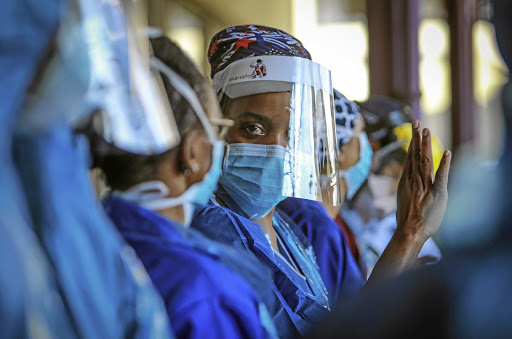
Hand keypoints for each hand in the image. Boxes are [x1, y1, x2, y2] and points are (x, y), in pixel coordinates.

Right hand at [396, 120, 451, 242]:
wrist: (409, 232)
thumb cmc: (407, 222)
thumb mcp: (404, 202)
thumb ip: (409, 191)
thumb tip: (409, 187)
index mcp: (406, 182)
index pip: (409, 159)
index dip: (411, 144)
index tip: (413, 133)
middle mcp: (414, 180)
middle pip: (415, 155)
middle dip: (416, 138)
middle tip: (417, 123)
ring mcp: (424, 186)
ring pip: (425, 161)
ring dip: (426, 145)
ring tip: (427, 130)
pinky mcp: (437, 193)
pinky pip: (441, 176)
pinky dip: (444, 164)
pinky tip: (446, 152)